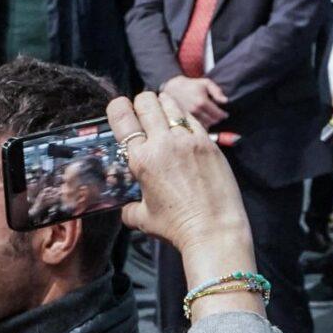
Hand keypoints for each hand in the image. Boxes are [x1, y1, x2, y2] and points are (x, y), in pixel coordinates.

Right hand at [110, 91, 254, 286]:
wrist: (214, 230)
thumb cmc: (177, 227)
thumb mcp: (143, 219)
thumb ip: (130, 209)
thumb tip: (127, 208)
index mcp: (141, 160)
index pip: (123, 117)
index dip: (118, 107)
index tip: (120, 108)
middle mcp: (163, 144)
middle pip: (146, 102)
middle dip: (141, 103)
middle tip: (143, 112)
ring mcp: (188, 141)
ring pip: (170, 104)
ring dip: (162, 104)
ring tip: (163, 113)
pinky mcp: (209, 143)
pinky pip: (191, 118)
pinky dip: (183, 117)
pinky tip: (183, 125)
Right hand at [159, 74, 229, 128]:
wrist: (172, 88)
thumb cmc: (192, 85)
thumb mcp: (206, 83)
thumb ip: (217, 91)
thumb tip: (225, 101)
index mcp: (202, 102)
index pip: (218, 114)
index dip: (223, 115)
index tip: (224, 114)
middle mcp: (195, 111)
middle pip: (212, 121)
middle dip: (216, 119)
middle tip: (216, 115)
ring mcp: (188, 116)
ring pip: (205, 126)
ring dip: (209, 123)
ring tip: (209, 117)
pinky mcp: (183, 120)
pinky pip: (196, 128)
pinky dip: (201, 125)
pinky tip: (201, 120)